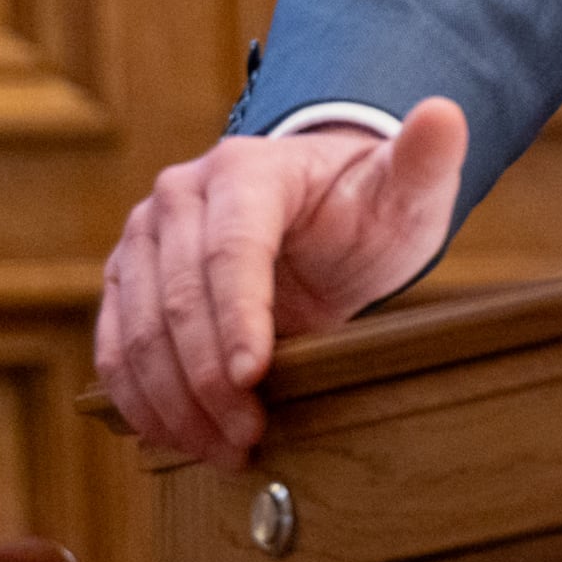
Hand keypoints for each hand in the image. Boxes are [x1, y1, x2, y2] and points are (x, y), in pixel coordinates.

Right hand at [94, 98, 468, 468]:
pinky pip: (117, 351)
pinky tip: (181, 438)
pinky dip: (143, 401)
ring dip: (174, 404)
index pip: (231, 248)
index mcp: (246, 169)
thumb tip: (444, 113)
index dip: (238, 316)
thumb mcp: (408, 186)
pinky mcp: (127, 284)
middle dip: (208, 379)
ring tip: (223, 448)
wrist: (326, 216)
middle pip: (178, 300)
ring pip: (138, 335)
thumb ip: (426, 158)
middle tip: (247, 435)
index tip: (254, 376)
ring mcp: (145, 241)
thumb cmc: (370, 203)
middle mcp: (180, 197)